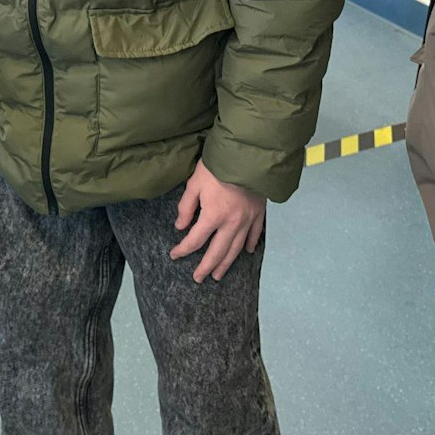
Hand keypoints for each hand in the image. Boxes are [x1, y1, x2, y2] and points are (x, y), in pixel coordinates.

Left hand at [169, 160, 266, 281]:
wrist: (247, 156)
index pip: (195, 240)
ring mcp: (247, 220)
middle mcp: (231, 224)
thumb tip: (180, 226)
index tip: (175, 255)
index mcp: (213, 216)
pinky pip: (255, 234)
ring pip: (236, 248)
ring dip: (226, 263)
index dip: (183, 249)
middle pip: (217, 252)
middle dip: (206, 267)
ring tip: (219, 275)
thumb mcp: (194, 183)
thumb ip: (186, 207)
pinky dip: (251, 244)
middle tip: (199, 278)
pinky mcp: (259, 213)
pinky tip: (247, 252)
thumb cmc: (217, 167)